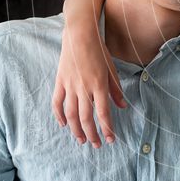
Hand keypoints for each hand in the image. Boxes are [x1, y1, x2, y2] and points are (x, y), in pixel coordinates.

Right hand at [51, 25, 126, 147]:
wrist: (79, 35)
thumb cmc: (98, 51)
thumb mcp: (111, 69)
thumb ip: (115, 90)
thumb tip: (122, 106)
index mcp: (99, 85)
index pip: (103, 113)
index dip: (107, 129)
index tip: (110, 140)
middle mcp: (84, 88)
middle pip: (86, 118)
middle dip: (92, 134)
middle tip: (96, 145)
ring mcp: (70, 86)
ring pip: (71, 114)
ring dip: (76, 130)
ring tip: (81, 140)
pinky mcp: (60, 82)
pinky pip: (57, 103)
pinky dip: (59, 115)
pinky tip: (63, 124)